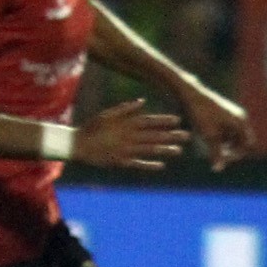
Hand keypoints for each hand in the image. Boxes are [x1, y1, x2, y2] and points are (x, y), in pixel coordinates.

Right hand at [71, 98, 187, 170]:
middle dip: (171, 135)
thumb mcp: (107, 113)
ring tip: (179, 150)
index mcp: (125, 124)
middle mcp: (128, 136)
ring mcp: (126, 150)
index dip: (164, 121)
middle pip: (154, 135)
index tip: (179, 120)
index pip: (149, 121)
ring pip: (149, 149)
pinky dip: (150, 165)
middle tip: (188, 136)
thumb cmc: (92, 127)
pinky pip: (138, 163)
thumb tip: (142, 101)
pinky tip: (162, 165)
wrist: (78, 145)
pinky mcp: (121, 161)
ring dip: (165, 150)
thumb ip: (125, 108)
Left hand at [180, 84, 251, 169]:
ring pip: (235, 135)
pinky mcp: (225, 111)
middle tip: (218, 156)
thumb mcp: (208, 136)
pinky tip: (209, 138)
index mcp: (240, 123)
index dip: (236, 155)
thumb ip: (216, 153)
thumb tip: (218, 170)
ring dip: (227, 144)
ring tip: (212, 147)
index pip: (246, 146)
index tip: (221, 159)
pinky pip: (229, 128)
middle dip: (232, 150)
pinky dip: (222, 136)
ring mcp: (233, 113)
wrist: (189, 93)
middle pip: (242, 141)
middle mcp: (240, 117)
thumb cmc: (200, 114)